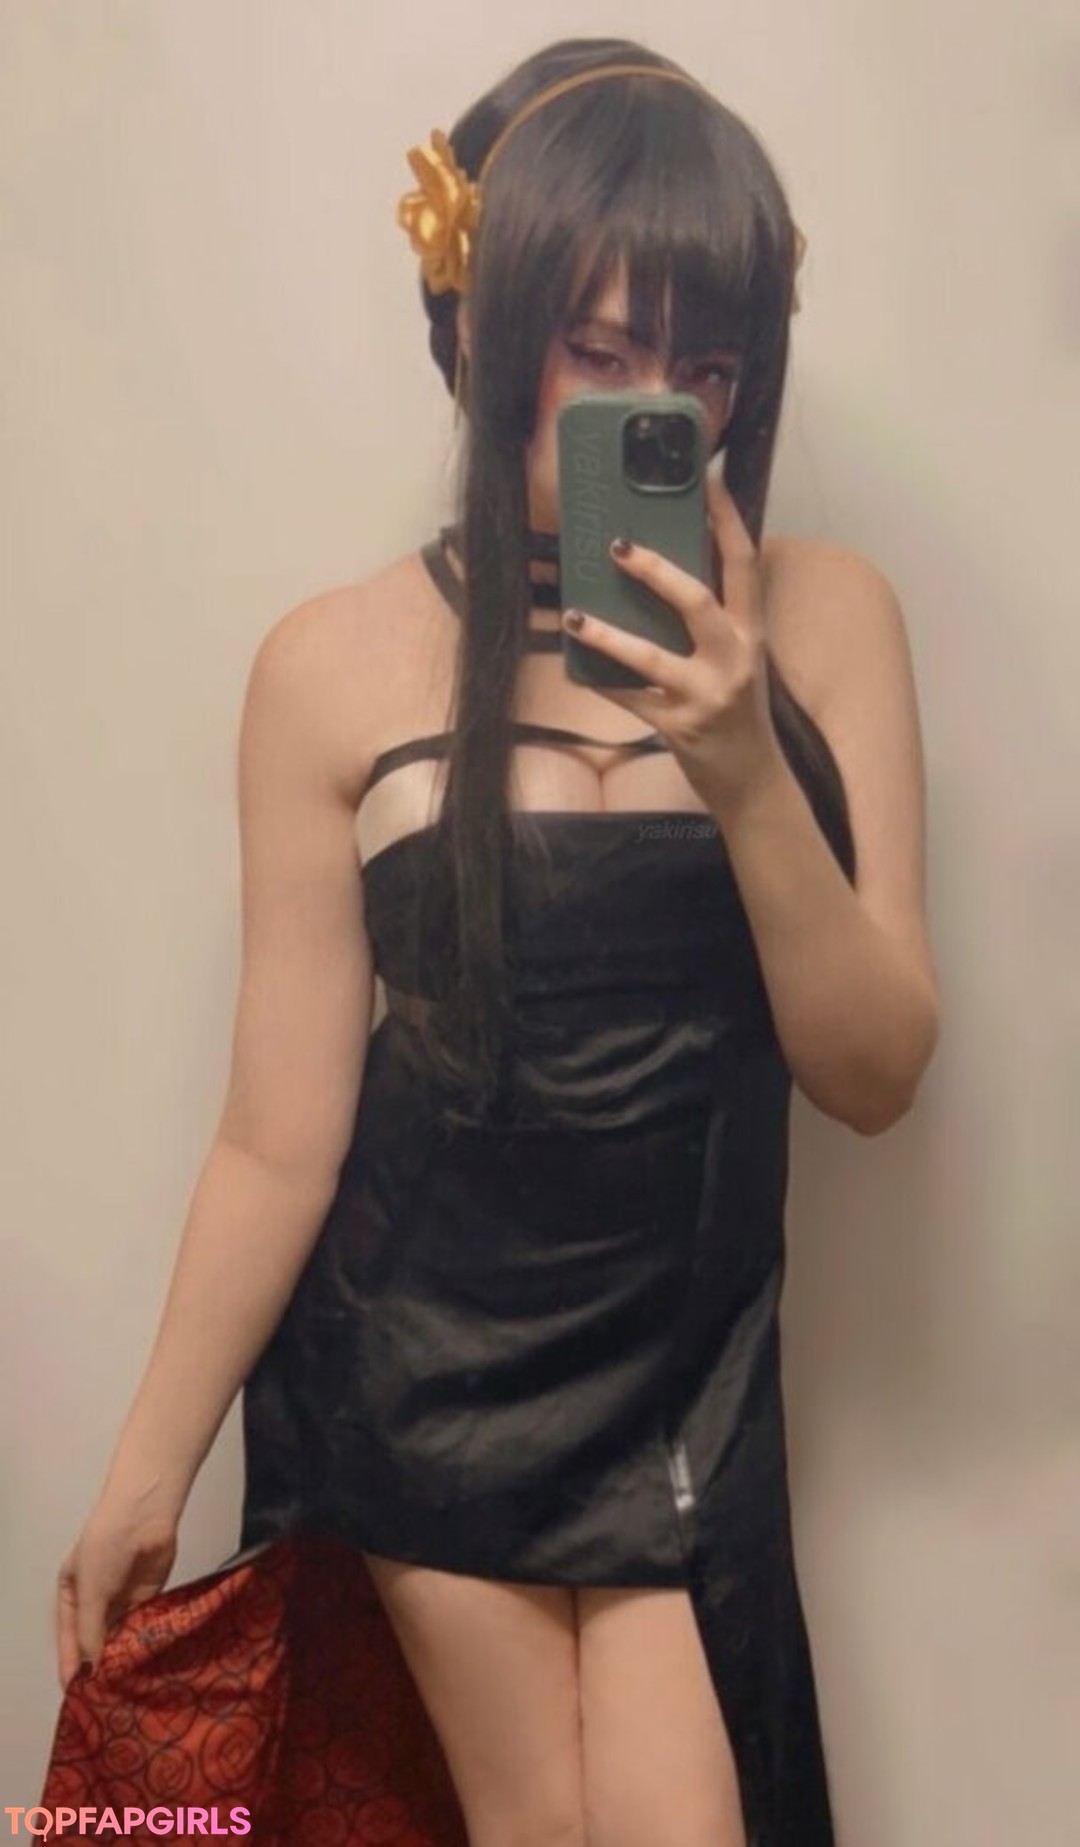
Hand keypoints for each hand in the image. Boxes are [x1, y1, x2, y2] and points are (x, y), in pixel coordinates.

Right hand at [55, 1489, 178, 1689]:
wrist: (144, 1516)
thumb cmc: (106, 1549)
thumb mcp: (90, 1592)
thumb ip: (90, 1632)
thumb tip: (91, 1671)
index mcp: (72, 1596)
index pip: (69, 1638)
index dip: (72, 1665)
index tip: (77, 1696)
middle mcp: (96, 1601)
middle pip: (95, 1640)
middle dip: (99, 1666)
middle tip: (106, 1701)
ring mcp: (123, 1600)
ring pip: (119, 1637)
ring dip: (122, 1658)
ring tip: (126, 1690)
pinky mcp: (148, 1598)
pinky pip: (142, 1627)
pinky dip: (141, 1644)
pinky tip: (145, 1666)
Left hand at [561, 465, 783, 820]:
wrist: (755, 782)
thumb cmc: (739, 711)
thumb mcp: (740, 658)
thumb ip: (714, 620)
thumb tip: (662, 571)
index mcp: (751, 632)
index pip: (744, 564)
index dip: (727, 520)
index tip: (706, 480)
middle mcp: (735, 659)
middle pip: (697, 602)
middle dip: (656, 571)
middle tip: (617, 545)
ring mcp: (707, 695)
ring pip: (651, 657)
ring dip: (608, 636)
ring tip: (574, 615)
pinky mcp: (680, 728)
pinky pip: (631, 700)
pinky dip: (602, 682)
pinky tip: (574, 667)